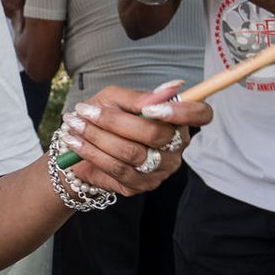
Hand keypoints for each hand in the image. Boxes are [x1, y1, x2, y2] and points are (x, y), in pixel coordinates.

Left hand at [57, 80, 211, 196]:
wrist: (82, 148)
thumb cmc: (105, 117)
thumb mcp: (116, 99)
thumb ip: (138, 97)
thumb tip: (171, 88)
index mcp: (176, 120)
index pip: (201, 115)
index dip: (183, 112)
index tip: (152, 109)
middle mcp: (175, 147)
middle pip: (156, 135)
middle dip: (114, 121)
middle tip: (84, 111)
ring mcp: (160, 169)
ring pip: (132, 153)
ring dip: (97, 137)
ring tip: (73, 125)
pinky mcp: (141, 185)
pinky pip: (118, 170)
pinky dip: (92, 153)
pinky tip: (75, 143)